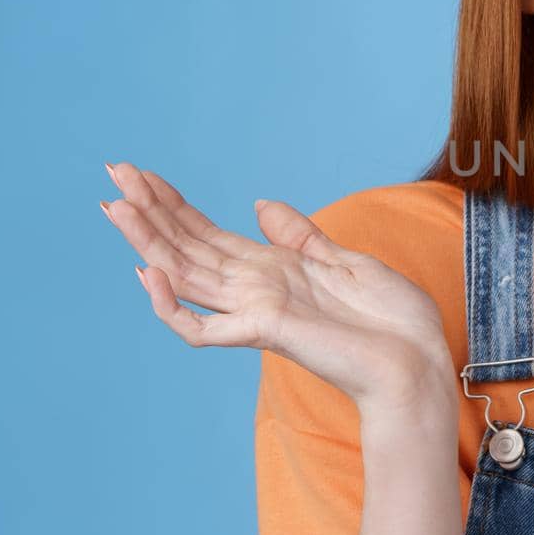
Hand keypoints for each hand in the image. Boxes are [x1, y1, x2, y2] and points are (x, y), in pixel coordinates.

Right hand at [100, 161, 456, 415]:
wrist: (419, 362)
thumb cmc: (392, 320)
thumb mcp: (346, 260)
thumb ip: (299, 235)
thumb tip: (260, 204)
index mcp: (272, 269)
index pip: (208, 233)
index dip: (173, 205)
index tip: (140, 174)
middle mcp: (255, 289)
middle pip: (187, 247)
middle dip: (150, 211)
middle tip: (114, 172)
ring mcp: (255, 311)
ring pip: (185, 276)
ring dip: (149, 241)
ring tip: (115, 206)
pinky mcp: (263, 332)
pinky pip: (202, 328)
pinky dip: (173, 305)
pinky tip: (151, 272)